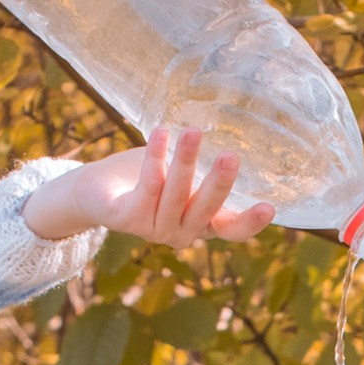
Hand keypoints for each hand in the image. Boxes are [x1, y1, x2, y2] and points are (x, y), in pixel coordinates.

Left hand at [21, 125, 275, 250]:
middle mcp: (180, 233)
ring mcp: (153, 230)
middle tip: (232, 156)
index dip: (250, 223)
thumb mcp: (181, 173)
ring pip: (175, 196)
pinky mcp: (125, 219)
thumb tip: (240, 131)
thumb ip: (204, 167)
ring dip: (185, 163)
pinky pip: (145, 188)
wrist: (93, 191)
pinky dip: (155, 159)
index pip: (231, 230)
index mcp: (199, 224)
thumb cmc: (146, 177)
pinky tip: (160, 133)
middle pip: (205, 212)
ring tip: (194, 131)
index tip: (270, 206)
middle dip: (219, 185)